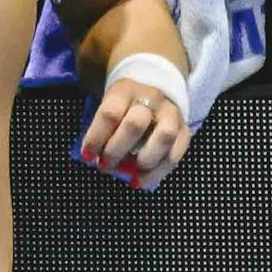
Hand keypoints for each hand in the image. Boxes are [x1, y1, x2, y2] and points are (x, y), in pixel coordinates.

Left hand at [78, 68, 187, 190]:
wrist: (155, 91)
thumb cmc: (124, 107)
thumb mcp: (110, 108)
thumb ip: (104, 131)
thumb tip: (96, 159)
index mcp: (126, 91)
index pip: (110, 113)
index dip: (96, 138)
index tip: (87, 156)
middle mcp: (151, 98)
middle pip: (135, 124)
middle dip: (117, 150)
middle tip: (106, 165)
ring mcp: (171, 113)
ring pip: (163, 137)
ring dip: (145, 161)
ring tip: (131, 176)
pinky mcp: (184, 129)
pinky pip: (176, 152)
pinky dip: (159, 171)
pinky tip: (142, 180)